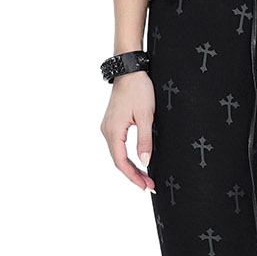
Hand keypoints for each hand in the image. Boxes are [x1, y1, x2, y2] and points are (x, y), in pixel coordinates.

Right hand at [101, 72, 156, 192]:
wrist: (130, 70)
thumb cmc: (138, 90)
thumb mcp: (146, 116)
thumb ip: (145, 140)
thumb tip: (145, 162)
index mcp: (113, 131)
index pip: (121, 162)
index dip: (133, 176)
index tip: (146, 186)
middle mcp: (107, 131)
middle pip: (118, 160)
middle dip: (133, 174)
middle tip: (149, 185)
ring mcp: (108, 127)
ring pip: (118, 154)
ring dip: (131, 166)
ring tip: (145, 177)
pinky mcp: (113, 123)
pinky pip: (118, 146)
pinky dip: (127, 156)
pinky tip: (137, 161)